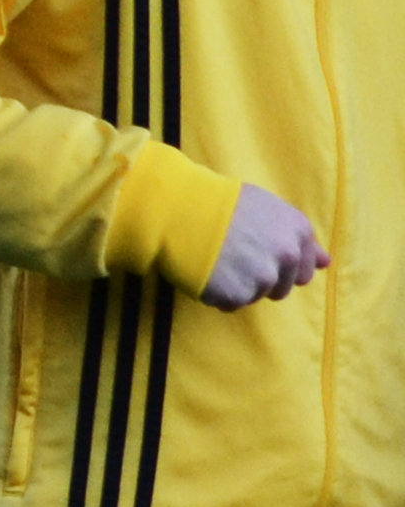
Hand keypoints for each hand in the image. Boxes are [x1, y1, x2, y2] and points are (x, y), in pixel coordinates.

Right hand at [203, 183, 331, 309]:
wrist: (180, 210)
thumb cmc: (220, 202)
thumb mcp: (267, 208)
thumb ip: (299, 237)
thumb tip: (325, 262)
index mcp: (298, 231)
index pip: (303, 269)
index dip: (278, 264)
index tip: (257, 255)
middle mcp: (287, 256)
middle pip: (281, 287)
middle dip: (261, 279)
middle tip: (234, 259)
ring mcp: (263, 278)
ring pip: (255, 295)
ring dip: (237, 285)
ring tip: (216, 262)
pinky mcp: (236, 294)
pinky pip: (230, 304)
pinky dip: (218, 293)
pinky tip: (206, 272)